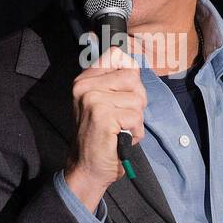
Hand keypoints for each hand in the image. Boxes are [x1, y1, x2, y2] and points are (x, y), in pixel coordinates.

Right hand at [64, 46, 146, 211]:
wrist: (87, 167)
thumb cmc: (100, 136)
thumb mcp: (103, 102)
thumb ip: (116, 82)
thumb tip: (133, 62)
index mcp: (84, 80)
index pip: (116, 54)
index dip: (130, 71)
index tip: (125, 93)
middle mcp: (85, 86)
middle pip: (132, 76)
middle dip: (137, 100)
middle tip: (123, 117)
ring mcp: (92, 100)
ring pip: (137, 99)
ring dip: (136, 119)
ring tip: (120, 129)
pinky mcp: (102, 115)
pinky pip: (136, 117)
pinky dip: (135, 132)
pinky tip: (120, 137)